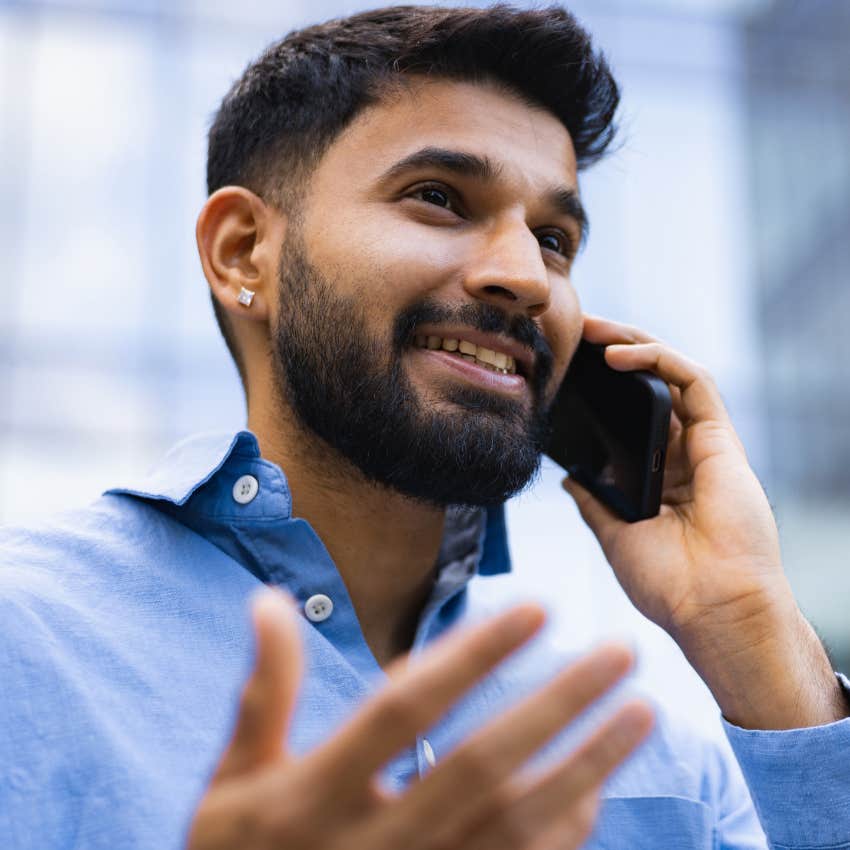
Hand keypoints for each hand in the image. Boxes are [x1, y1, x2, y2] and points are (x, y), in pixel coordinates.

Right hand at [186, 589, 652, 849]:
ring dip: (587, 766)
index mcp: (315, 796)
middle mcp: (375, 844)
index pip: (405, 710)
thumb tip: (270, 601)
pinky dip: (566, 834)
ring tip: (642, 711)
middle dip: (559, 704)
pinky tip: (600, 787)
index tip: (536, 608)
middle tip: (621, 651)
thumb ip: (262, 693)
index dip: (471, 656)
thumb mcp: (233, 780)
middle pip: (483, 764)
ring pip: (519, 826)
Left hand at [561, 314, 845, 727]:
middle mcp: (682, 454)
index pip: (630, 414)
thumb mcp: (615, 536)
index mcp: (658, 477)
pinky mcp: (722, 440)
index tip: (562, 369)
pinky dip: (658, 360)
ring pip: (671, 373)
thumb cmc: (669, 585)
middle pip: (648, 386)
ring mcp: (702, 445)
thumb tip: (569, 477)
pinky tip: (619, 355)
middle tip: (573, 331)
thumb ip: (596, 502)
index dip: (600, 387)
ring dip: (632, 344)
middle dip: (612, 351)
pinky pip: (694, 382)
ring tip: (591, 331)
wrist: (711, 612)